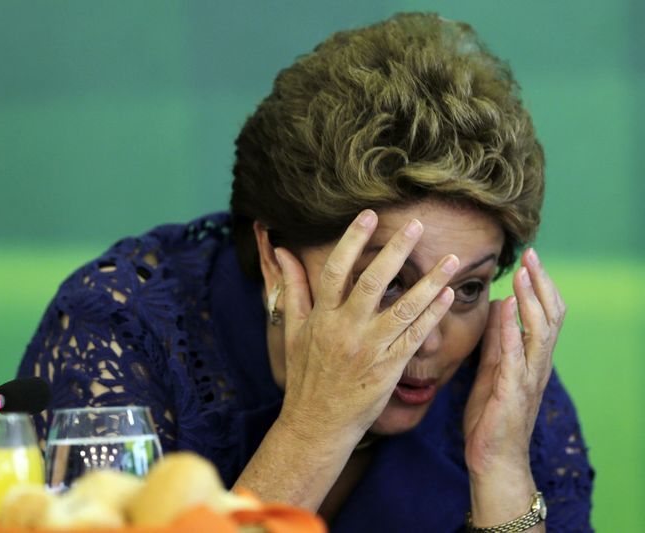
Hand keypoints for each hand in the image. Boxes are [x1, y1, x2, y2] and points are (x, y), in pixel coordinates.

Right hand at [274, 210, 457, 443]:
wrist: (317, 424)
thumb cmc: (304, 376)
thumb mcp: (292, 331)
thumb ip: (293, 288)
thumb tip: (283, 251)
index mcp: (322, 317)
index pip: (337, 270)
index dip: (353, 240)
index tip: (370, 215)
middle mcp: (346, 329)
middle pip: (374, 281)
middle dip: (397, 250)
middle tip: (416, 225)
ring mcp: (370, 349)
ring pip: (404, 308)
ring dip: (431, 281)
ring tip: (452, 259)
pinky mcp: (389, 368)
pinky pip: (416, 336)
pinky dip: (433, 314)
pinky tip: (448, 295)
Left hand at [463, 248, 564, 523]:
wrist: (493, 459)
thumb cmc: (491, 416)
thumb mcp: (492, 370)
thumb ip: (497, 341)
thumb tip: (498, 306)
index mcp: (530, 359)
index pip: (544, 315)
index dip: (540, 287)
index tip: (529, 259)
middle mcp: (535, 366)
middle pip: (549, 317)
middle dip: (540, 285)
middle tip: (531, 256)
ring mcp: (527, 380)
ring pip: (538, 333)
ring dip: (530, 302)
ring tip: (522, 276)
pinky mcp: (511, 394)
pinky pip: (515, 358)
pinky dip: (512, 332)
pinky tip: (505, 310)